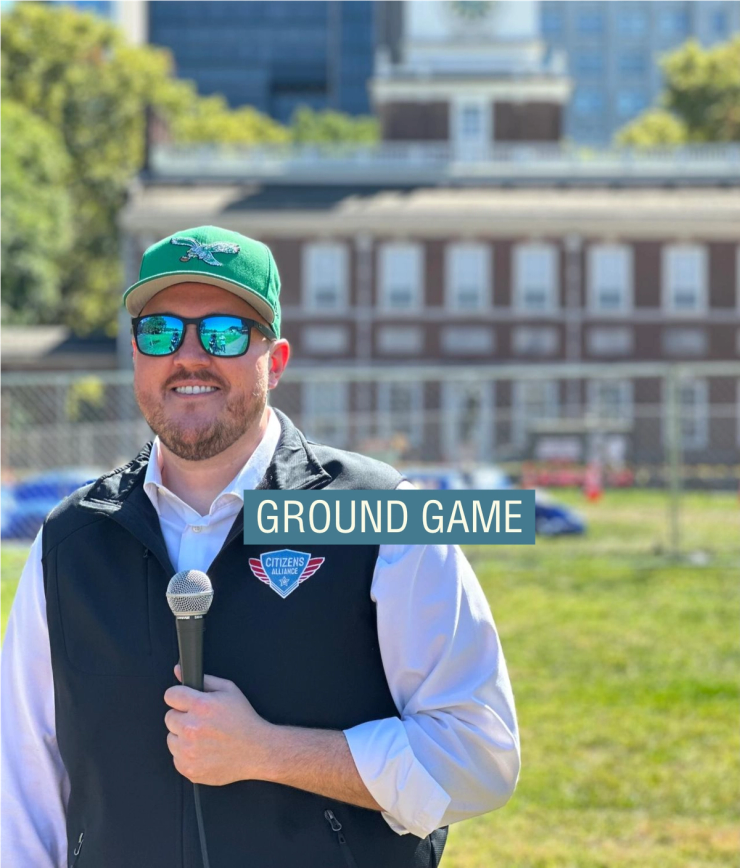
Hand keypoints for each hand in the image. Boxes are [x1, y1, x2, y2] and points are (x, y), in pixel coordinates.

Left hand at [164, 665, 272, 785]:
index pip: (171, 695)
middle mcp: (191, 729)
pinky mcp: (188, 768)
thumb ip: (203, 679)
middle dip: (183, 717)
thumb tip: (178, 670)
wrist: (256, 751)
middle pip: (169, 717)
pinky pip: (176, 757)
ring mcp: (189, 751)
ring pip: (171, 738)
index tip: (185, 702)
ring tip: (204, 737)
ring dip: (183, 736)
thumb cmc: (244, 720)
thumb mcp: (229, 690)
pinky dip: (187, 754)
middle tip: (201, 721)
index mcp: (201, 706)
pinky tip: (203, 750)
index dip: (179, 697)